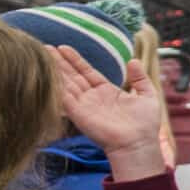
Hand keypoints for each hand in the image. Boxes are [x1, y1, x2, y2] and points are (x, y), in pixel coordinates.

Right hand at [51, 47, 167, 167]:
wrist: (138, 143)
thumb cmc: (145, 124)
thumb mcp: (147, 95)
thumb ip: (139, 78)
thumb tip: (133, 60)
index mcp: (106, 91)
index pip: (87, 71)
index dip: (75, 60)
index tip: (64, 47)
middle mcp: (92, 97)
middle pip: (72, 75)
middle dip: (59, 62)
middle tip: (46, 47)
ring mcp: (84, 105)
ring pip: (66, 84)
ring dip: (54, 71)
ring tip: (42, 56)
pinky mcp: (79, 114)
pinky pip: (65, 98)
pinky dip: (56, 87)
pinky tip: (47, 74)